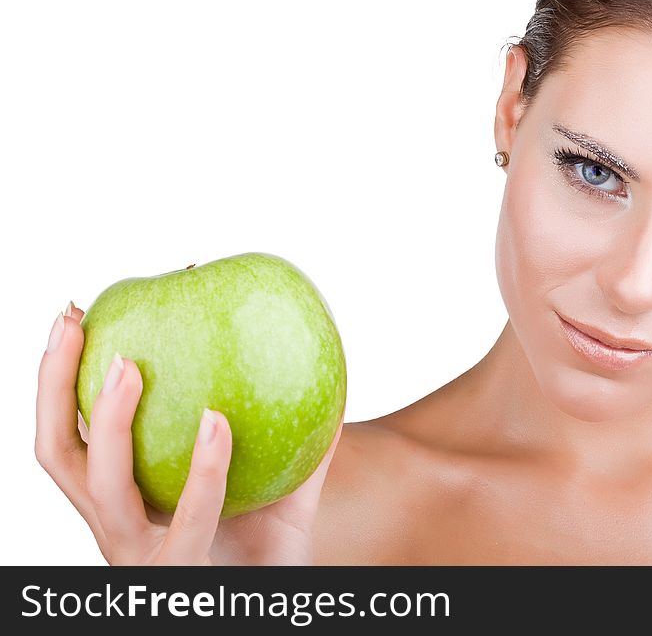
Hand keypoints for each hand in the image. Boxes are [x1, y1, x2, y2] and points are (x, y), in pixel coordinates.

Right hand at [36, 301, 342, 564]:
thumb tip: (328, 372)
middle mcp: (120, 528)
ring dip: (108, 422)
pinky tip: (216, 421)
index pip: (76, 434)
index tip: (76, 315)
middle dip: (52, 385)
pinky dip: (200, 469)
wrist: (278, 607)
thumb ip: (299, 440)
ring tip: (130, 369)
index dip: (60, 378)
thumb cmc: (271, 555)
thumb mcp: (283, 489)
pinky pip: (187, 518)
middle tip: (77, 324)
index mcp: (129, 500)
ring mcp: (142, 556)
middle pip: (58, 454)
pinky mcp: (177, 578)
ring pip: (104, 488)